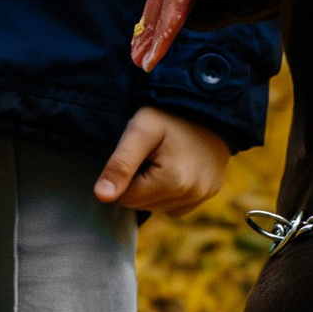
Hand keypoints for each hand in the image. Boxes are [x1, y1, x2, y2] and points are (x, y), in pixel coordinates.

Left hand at [95, 106, 232, 215]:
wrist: (207, 105)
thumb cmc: (170, 114)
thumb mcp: (141, 130)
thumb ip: (120, 163)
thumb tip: (102, 196)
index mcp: (172, 181)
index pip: (125, 198)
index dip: (125, 174)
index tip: (138, 153)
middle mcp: (191, 194)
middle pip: (141, 205)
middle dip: (139, 182)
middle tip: (151, 154)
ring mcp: (203, 196)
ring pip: (157, 207)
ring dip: (153, 188)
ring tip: (163, 159)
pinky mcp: (210, 193)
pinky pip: (176, 206)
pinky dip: (170, 192)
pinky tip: (174, 169)